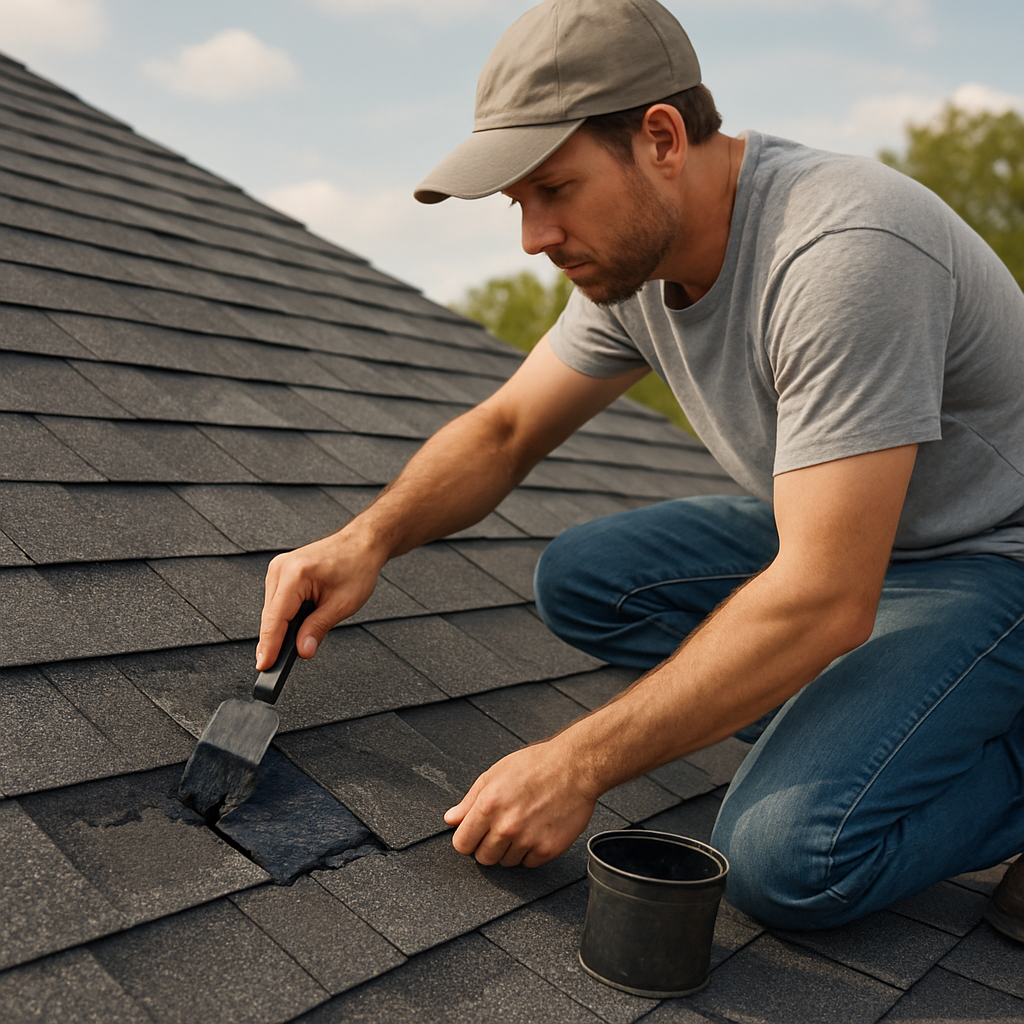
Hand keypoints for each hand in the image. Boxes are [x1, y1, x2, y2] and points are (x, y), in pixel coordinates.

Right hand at [256, 529, 384, 669]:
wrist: (361, 544)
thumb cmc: (356, 567)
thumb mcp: (342, 604)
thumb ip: (318, 628)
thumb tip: (302, 651)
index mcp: (295, 574)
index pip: (275, 618)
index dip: (269, 646)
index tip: (264, 666)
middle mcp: (281, 568)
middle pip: (270, 616)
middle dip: (275, 641)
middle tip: (277, 669)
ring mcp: (279, 568)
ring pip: (271, 610)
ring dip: (281, 628)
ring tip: (295, 643)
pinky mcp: (281, 572)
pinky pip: (277, 601)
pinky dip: (284, 616)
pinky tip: (295, 626)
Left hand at [444, 737, 597, 867]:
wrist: (575, 768)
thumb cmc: (536, 765)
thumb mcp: (495, 774)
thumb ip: (470, 800)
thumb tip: (451, 819)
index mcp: (488, 805)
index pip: (462, 844)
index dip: (468, 839)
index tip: (475, 835)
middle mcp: (506, 826)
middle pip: (483, 858)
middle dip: (488, 846)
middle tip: (502, 828)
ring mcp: (527, 840)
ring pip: (506, 862)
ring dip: (510, 849)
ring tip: (523, 825)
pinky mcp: (547, 849)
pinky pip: (529, 863)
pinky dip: (531, 851)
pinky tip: (537, 830)